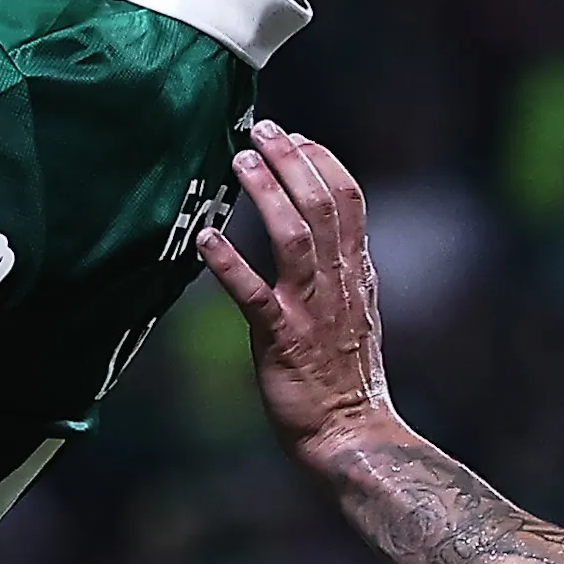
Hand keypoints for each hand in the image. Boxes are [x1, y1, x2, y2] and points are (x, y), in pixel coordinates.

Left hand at [200, 122, 391, 455]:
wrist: (353, 435)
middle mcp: (338, 283)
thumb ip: (341, 268)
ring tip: (241, 160)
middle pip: (324, 204)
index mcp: (357, 273)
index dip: (321, 160)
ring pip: (296, 237)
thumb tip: (322, 230)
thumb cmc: (346, 378)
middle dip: (292, 160)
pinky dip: (231, 264)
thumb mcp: (356, 311)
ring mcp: (311, 310)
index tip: (294, 136)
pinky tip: (206, 238)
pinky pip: (255, 296)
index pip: (348, 199)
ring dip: (267, 195)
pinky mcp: (283, 341)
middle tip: (262, 128)